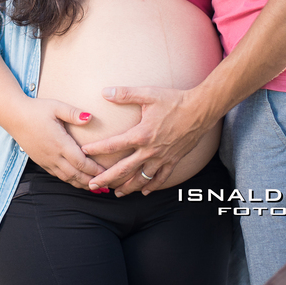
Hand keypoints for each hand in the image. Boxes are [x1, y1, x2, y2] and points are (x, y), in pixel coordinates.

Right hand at [8, 98, 105, 190]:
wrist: (14, 116)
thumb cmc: (36, 109)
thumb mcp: (56, 106)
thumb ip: (74, 113)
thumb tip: (90, 117)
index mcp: (59, 143)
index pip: (81, 162)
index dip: (95, 170)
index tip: (107, 173)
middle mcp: (53, 155)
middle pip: (75, 175)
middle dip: (91, 182)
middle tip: (106, 186)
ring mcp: (46, 160)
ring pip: (66, 178)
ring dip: (81, 184)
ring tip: (95, 187)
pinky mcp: (41, 161)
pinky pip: (58, 175)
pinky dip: (69, 180)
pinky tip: (77, 180)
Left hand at [82, 86, 211, 196]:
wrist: (201, 110)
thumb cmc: (174, 100)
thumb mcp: (148, 94)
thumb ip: (125, 94)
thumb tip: (105, 91)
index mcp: (141, 134)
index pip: (114, 145)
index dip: (98, 149)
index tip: (84, 152)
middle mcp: (150, 150)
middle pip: (124, 169)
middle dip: (107, 178)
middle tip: (93, 185)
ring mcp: (162, 158)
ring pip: (142, 178)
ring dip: (128, 187)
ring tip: (116, 193)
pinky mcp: (173, 160)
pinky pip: (161, 178)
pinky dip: (151, 186)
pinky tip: (144, 191)